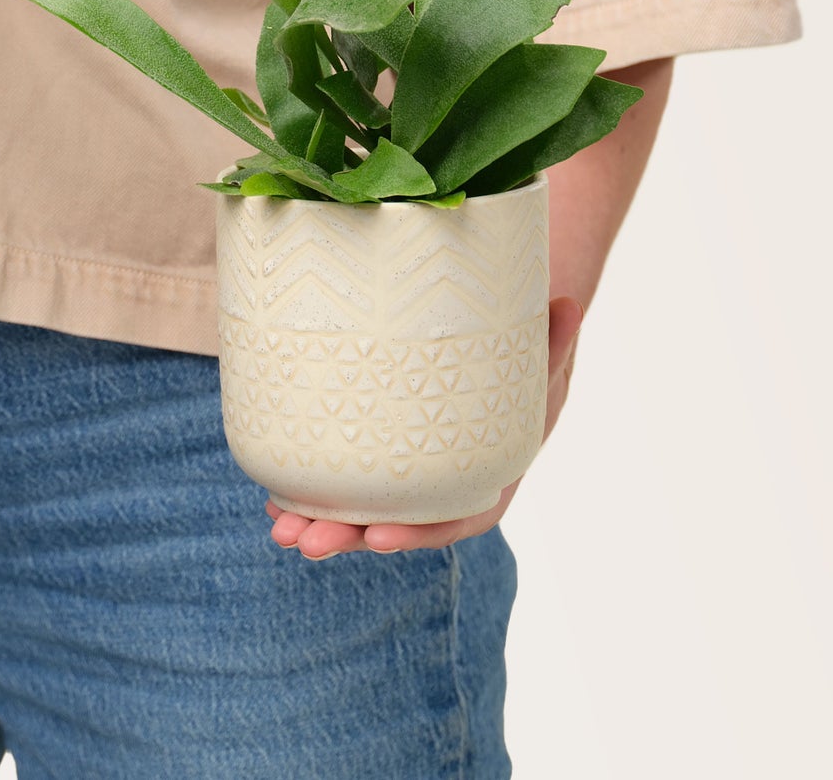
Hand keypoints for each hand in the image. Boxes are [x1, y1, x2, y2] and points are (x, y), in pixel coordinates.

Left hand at [265, 295, 584, 560]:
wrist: (505, 360)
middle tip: (304, 541)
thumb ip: (551, 340)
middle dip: (349, 535)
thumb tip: (569, 304)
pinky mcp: (381, 456)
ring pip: (364, 512)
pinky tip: (276, 499)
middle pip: (397, 524)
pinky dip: (312, 492)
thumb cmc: (526, 361)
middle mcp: (445, 484)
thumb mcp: (546, 356)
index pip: (455, 516)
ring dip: (321, 524)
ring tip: (280, 529)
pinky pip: (346, 484)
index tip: (378, 538)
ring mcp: (410, 475)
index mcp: (488, 473)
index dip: (418, 531)